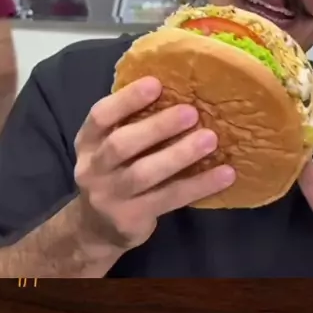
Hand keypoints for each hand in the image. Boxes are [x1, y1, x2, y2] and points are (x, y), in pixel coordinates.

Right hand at [74, 76, 234, 250]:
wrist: (97, 229)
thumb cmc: (115, 173)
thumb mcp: (111, 146)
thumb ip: (133, 123)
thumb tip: (181, 90)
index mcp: (88, 141)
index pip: (101, 116)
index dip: (126, 99)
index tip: (156, 83)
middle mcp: (92, 168)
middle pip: (121, 144)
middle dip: (156, 127)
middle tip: (191, 112)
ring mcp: (109, 197)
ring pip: (144, 173)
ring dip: (179, 155)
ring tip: (210, 139)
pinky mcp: (130, 219)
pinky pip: (168, 199)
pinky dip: (198, 185)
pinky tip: (224, 174)